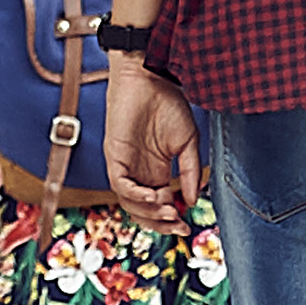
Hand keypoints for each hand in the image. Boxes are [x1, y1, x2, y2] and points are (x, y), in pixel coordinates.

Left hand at [107, 68, 203, 224]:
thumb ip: (189, 173)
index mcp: (155, 172)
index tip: (186, 225)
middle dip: (159, 224)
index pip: (157, 207)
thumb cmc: (169, 105)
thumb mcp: (188, 144)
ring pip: (128, 202)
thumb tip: (191, 202)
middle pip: (141, 211)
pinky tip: (154, 196)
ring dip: (149, 213)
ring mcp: (124, 164)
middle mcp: (138, 172)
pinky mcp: (114, 154)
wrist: (153, 79)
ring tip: (168, 211)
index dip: (169, 220)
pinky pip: (120, 184)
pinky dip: (135, 195)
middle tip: (178, 226)